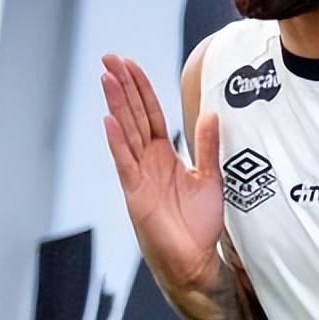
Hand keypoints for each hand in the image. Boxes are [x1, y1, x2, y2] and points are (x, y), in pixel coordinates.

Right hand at [101, 54, 223, 293]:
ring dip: (116, 105)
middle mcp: (147, 162)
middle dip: (122, 87)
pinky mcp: (136, 195)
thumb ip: (208, 145)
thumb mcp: (210, 176)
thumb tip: (212, 113)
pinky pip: (125, 164)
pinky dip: (118, 142)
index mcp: (163, 155)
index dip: (140, 88)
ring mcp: (138, 177)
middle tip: (109, 59)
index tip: (129, 64)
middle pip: (132, 116)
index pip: (149, 113)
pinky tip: (110, 121)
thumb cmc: (199, 223)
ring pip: (125, 133)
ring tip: (106, 78)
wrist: (195, 261)